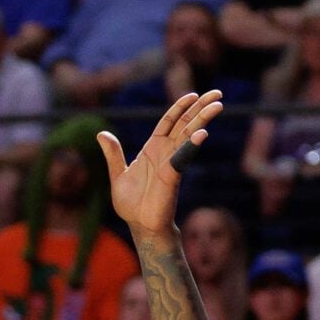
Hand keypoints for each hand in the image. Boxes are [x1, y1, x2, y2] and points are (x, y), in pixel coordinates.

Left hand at [99, 91, 222, 234]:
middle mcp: (165, 152)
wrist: (140, 225)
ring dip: (203, 120)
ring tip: (217, 106)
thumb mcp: (118, 175)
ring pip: (189, 136)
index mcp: (153, 148)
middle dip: (200, 107)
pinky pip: (182, 157)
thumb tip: (101, 134)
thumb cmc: (132, 204)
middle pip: (185, 123)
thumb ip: (113, 154)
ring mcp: (170, 162)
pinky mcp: (171, 176)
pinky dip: (191, 145)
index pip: (169, 121)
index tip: (193, 94)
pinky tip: (202, 133)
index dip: (180, 107)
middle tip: (217, 93)